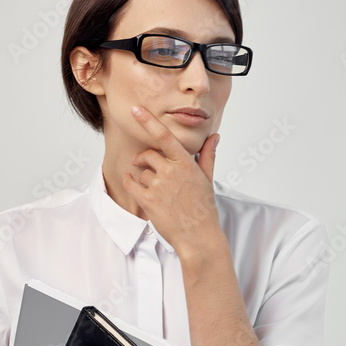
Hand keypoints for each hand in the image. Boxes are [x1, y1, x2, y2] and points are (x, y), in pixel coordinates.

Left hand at [123, 105, 221, 257]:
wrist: (198, 236)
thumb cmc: (204, 208)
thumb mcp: (208, 179)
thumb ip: (207, 155)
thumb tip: (214, 136)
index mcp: (186, 163)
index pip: (165, 136)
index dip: (148, 121)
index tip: (136, 109)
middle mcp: (171, 172)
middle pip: (148, 154)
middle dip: (144, 158)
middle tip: (144, 163)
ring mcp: (158, 186)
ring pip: (141, 171)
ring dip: (143, 176)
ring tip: (154, 188)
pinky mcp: (148, 200)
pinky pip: (131, 183)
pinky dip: (130, 181)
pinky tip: (134, 183)